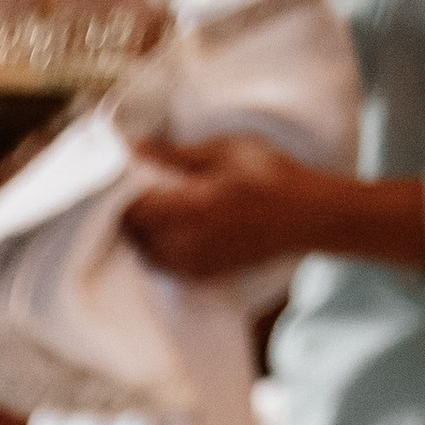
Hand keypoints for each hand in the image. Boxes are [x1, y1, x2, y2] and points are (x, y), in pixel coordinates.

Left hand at [124, 134, 377, 281]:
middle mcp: (184, 245)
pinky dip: (156, 245)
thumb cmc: (269, 175)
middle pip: (131, 232)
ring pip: (142, 251)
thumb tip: (135, 148)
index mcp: (190, 210)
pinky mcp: (198, 276)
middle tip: (137, 185)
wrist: (304, 216)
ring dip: (140, 229)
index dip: (120, 190)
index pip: (131, 208)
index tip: (124, 173)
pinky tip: (170, 224)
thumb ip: (174, 155)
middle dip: (127, 210)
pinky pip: (159, 263)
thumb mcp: (224, 150)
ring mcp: (190, 266)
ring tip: (156, 203)